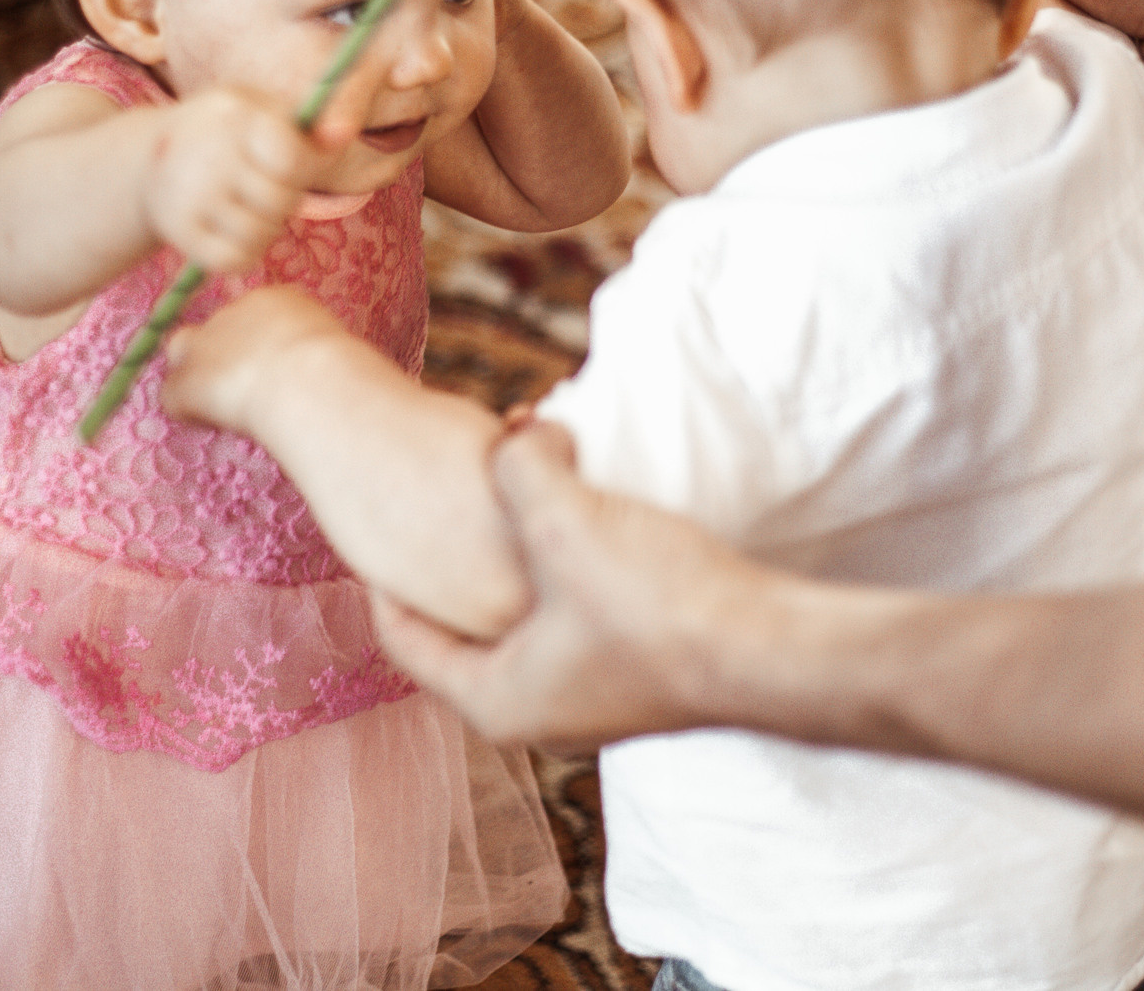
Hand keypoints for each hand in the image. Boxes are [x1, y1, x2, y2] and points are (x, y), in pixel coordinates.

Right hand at [143, 87, 315, 272]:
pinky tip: (234, 232)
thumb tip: (343, 134)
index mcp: (237, 116)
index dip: (298, 170)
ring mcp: (191, 194)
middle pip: (280, 203)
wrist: (150, 157)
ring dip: (265, 230)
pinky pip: (233, 261)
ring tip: (250, 209)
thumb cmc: (229, 133)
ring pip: (259, 236)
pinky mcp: (179, 230)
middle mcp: (210, 154)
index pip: (290, 162)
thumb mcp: (265, 115)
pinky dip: (243, 254)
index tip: (281, 163)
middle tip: (265, 189)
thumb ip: (310, 129)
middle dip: (284, 201)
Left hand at [164, 286, 348, 435]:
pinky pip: (175, 399)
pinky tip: (219, 425)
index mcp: (270, 300)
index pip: (245, 317)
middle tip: (245, 392)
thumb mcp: (327, 340)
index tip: (269, 371)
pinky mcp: (185, 380)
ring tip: (226, 409)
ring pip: (182, 359)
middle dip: (219, 361)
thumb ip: (306, 343)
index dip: (252, 348)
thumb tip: (307, 363)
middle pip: (209, 333)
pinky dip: (191, 413)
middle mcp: (230, 313)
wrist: (308, 381)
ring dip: (197, 381)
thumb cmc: (335, 369)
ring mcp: (202, 344)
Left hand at [370, 421, 775, 750]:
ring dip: (527, 548)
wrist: (770, 649)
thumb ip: (520, 464)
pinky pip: (582, 610)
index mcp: (496, 698)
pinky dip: (573, 561)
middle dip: (461, 552)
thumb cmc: (654, 604)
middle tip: (447, 498)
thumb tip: (524, 432)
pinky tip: (593, 508)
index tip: (373, 527)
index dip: (382, 576)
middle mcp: (539, 710)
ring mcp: (597, 695)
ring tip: (527, 487)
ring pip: (534, 608)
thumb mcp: (561, 519)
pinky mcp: (646, 669)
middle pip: (470, 621)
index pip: (406, 639)